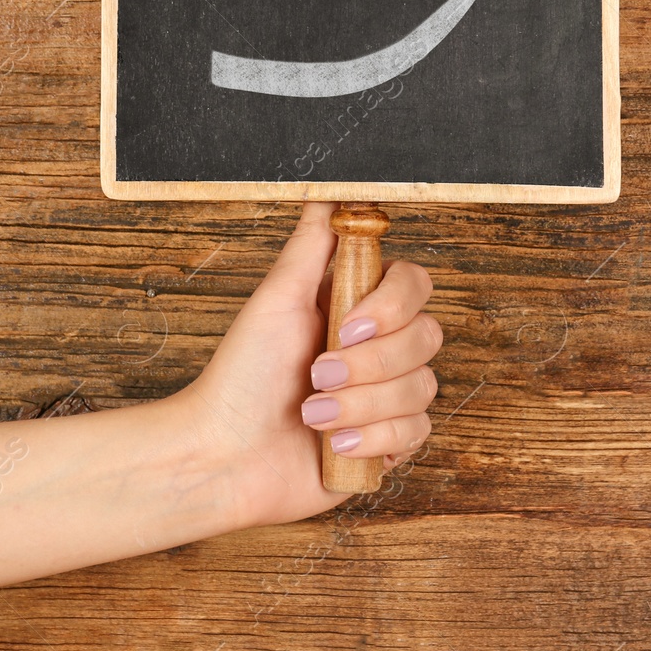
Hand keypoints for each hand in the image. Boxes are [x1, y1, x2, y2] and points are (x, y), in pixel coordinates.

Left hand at [176, 202, 441, 528]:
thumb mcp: (276, 299)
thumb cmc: (239, 379)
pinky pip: (416, 432)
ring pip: (422, 388)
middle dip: (368, 365)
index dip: (390, 307)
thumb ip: (313, 245)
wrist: (223, 457)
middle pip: (427, 336)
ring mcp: (384, 397)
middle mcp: (375, 349)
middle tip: (316, 376)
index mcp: (354, 307)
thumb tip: (331, 193)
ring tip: (312, 416)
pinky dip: (372, 438)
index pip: (415, 285)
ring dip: (362, 405)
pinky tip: (334, 444)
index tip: (344, 326)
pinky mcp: (387, 442)